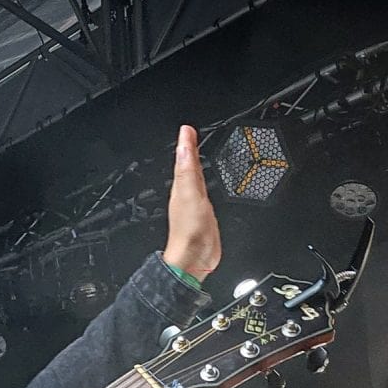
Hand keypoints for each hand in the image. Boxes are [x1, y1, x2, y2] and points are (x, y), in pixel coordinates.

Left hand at [162, 124, 220, 282]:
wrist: (194, 259)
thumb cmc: (189, 231)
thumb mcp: (189, 194)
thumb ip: (187, 169)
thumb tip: (183, 143)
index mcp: (181, 187)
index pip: (184, 158)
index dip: (187, 142)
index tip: (187, 128)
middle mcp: (186, 195)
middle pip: (188, 167)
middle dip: (190, 151)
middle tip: (192, 136)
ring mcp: (195, 205)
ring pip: (196, 179)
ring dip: (197, 166)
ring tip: (198, 153)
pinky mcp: (204, 215)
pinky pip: (205, 193)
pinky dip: (206, 183)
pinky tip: (207, 184)